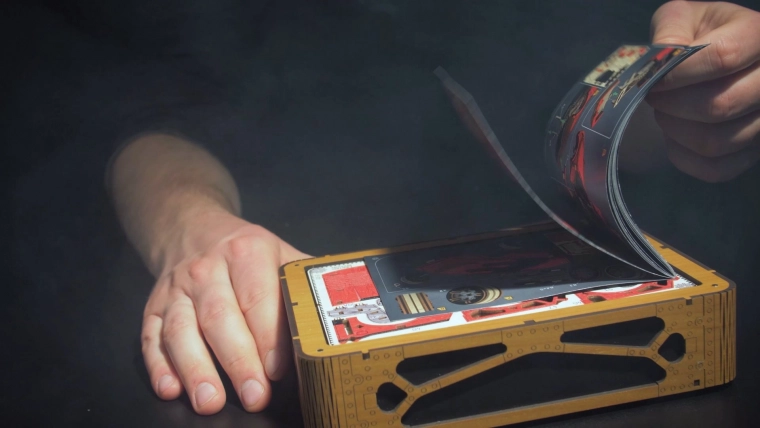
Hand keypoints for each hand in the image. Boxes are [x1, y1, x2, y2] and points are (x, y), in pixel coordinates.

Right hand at [140, 211, 308, 413]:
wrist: (193, 228)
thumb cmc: (246, 252)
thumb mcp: (280, 252)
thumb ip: (304, 282)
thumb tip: (344, 311)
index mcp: (246, 253)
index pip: (257, 297)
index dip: (268, 336)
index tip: (278, 369)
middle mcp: (207, 270)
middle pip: (220, 317)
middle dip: (237, 360)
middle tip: (254, 395)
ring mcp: (176, 289)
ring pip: (181, 330)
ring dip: (195, 368)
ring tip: (210, 401)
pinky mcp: (153, 307)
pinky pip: (151, 336)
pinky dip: (158, 365)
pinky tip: (170, 388)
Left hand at [647, 1, 759, 181]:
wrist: (716, 57)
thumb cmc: (699, 35)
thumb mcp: (684, 18)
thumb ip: (670, 29)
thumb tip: (662, 58)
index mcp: (759, 35)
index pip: (722, 58)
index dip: (677, 74)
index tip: (652, 80)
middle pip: (719, 106)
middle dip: (672, 106)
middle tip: (654, 98)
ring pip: (717, 142)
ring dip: (676, 132)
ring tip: (666, 114)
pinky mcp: (754, 150)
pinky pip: (717, 169)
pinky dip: (684, 158)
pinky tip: (675, 138)